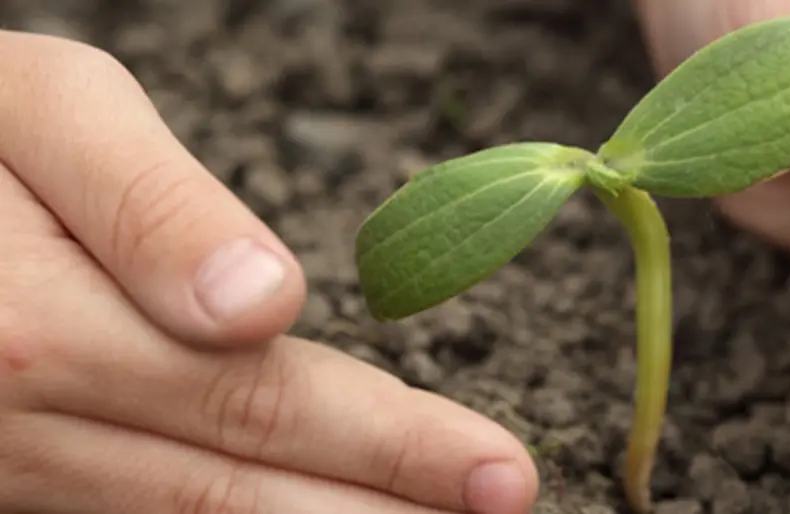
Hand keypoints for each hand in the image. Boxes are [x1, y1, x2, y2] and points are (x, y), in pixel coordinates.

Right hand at [0, 31, 536, 513]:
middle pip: (241, 486)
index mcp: (46, 334)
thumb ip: (150, 208)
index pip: (266, 402)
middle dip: (387, 508)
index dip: (394, 444)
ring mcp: (7, 473)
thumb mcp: (42, 112)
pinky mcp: (5, 481)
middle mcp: (25, 431)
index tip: (500, 472)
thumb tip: (261, 304)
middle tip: (505, 513)